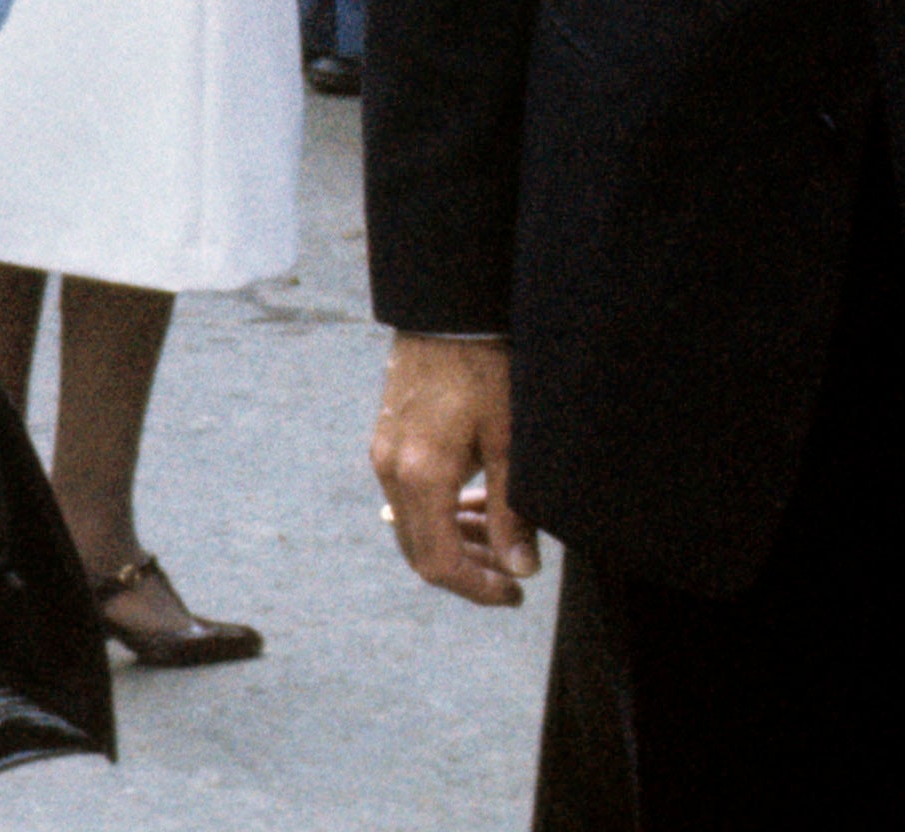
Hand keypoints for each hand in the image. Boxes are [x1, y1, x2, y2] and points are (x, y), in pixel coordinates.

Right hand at [371, 334, 537, 604]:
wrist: (449, 313)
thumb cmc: (485, 369)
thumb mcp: (508, 443)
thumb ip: (511, 512)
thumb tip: (520, 568)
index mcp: (420, 475)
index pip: (439, 562)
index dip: (478, 588)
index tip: (515, 592)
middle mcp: (391, 470)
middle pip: (420, 551)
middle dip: (468, 571)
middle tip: (513, 574)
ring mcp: (384, 454)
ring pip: (413, 526)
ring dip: (456, 543)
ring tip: (502, 541)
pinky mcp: (388, 440)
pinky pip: (410, 497)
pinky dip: (441, 514)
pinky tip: (477, 506)